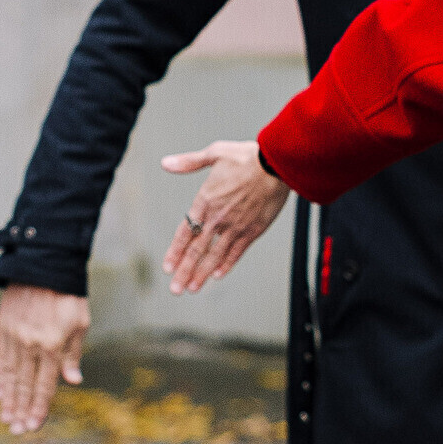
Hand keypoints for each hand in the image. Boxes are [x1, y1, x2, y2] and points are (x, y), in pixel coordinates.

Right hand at [0, 285, 88, 433]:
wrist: (43, 264)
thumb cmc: (68, 295)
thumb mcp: (80, 323)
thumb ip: (74, 354)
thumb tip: (72, 382)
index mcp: (53, 345)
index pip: (45, 385)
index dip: (39, 408)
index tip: (33, 426)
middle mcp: (31, 344)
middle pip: (25, 385)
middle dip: (21, 411)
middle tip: (17, 431)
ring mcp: (14, 337)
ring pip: (10, 376)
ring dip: (8, 400)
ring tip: (6, 419)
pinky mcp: (3, 329)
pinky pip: (0, 359)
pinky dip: (0, 378)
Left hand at [159, 140, 289, 294]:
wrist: (276, 164)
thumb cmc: (247, 157)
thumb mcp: (214, 153)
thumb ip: (189, 162)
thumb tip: (166, 163)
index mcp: (205, 200)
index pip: (185, 232)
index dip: (175, 252)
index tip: (168, 267)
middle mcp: (217, 218)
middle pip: (196, 250)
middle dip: (184, 272)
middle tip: (175, 289)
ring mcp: (235, 226)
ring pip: (214, 256)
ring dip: (202, 274)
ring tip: (192, 288)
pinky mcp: (252, 230)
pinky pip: (236, 252)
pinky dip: (226, 265)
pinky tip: (218, 275)